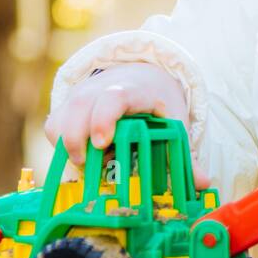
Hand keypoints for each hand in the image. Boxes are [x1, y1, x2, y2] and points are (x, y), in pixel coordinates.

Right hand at [44, 62, 209, 187]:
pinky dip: (61, 146)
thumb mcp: (174, 122)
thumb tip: (204, 183)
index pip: (113, 97)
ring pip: (61, 120)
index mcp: (133, 90)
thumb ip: (186, 154)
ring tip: (88, 163)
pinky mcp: (68, 107)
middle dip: (79, 140)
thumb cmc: (157, 104)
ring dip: (69, 147)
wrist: (140, 75)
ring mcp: (81, 98)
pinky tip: (82, 156)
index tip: (102, 142)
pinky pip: (54, 127)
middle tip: (90, 162)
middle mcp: (101, 90)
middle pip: (80, 109)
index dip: (104, 119)